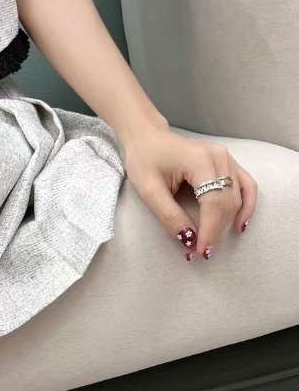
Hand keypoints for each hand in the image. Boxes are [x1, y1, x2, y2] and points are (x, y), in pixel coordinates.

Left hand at [123, 125, 256, 260]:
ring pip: (237, 197)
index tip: (200, 251)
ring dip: (228, 222)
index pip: (213, 202)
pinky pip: (245, 186)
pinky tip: (239, 225)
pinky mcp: (228, 163)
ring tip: (212, 242)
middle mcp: (219, 158)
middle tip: (201, 252)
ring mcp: (227, 159)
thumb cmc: (145, 159)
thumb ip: (169, 215)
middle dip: (216, 231)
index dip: (209, 230)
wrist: (148, 138)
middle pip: (227, 202)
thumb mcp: (149, 191)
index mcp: (200, 161)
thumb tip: (188, 240)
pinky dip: (245, 206)